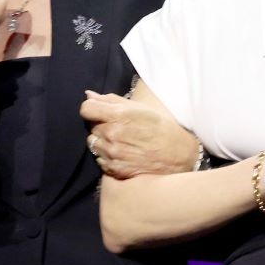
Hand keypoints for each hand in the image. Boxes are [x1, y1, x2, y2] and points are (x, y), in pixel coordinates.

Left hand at [79, 91, 198, 178]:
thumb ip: (111, 101)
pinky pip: (99, 159)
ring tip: (121, 141)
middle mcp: (112, 135)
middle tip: (117, 127)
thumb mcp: (139, 108)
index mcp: (118, 116)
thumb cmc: (160, 127)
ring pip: (93, 144)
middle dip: (100, 125)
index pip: (86, 109)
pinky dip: (106, 156)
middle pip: (90, 126)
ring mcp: (112, 154)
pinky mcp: (114, 169)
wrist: (177, 155)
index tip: (99, 110)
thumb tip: (89, 95)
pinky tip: (122, 153)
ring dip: (102, 141)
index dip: (91, 108)